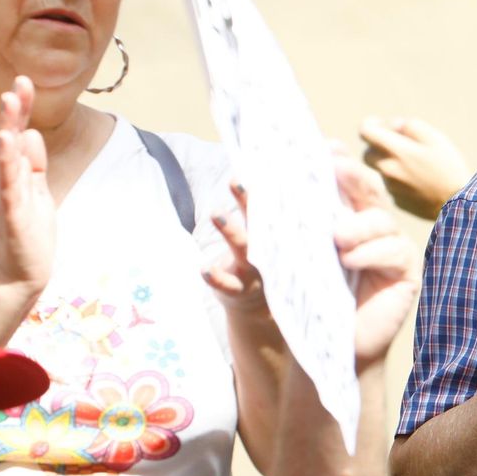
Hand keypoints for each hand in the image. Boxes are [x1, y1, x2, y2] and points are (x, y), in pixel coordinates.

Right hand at [0, 76, 53, 289]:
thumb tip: (30, 132)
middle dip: (12, 111)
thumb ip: (33, 163)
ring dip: (6, 129)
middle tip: (16, 83)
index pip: (16, 135)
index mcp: (14, 173)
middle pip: (7, 140)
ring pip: (5, 158)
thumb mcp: (36, 190)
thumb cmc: (27, 231)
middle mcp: (5, 180)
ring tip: (8, 102)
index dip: (20, 109)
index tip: (24, 81)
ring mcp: (7, 196)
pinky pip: (9, 186)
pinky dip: (9, 165)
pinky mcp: (12, 214)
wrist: (18, 274)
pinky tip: (10, 145)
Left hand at [204, 182, 269, 315]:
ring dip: (230, 231)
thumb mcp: (266, 240)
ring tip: (215, 212)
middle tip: (235, 180)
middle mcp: (267, 250)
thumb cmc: (259, 263)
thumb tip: (256, 172)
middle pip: (259, 222)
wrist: (257, 308)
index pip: (272, 207)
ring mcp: (254, 271)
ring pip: (243, 250)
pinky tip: (203, 268)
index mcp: (274, 235)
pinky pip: (226, 283)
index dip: (265, 189)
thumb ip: (263, 215)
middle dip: (247, 201)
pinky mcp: (238, 290)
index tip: (259, 167)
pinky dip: (215, 277)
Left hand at [209, 157, 420, 369]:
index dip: (338, 161)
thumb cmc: (309, 300)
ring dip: (358, 224)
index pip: (346, 181)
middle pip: (368, 191)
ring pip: (381, 220)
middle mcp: (373, 227)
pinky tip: (350, 258)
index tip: (322, 147)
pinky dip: (371, 252)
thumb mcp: (293, 255)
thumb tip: (254, 183)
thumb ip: (288, 223)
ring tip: (336, 237)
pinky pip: (394, 251)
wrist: (327, 346)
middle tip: (335, 167)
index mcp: (348, 216)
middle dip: (352, 176)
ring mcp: (393, 248)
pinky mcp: (406, 272)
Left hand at [360, 116, 470, 219]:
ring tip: (417, 165)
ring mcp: (391, 188)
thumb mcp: (435, 138)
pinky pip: (392, 185)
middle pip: (367, 153)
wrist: (458, 204)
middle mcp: (387, 170)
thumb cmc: (448, 167)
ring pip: (381, 170)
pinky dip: (400, 180)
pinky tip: (420, 181)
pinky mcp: (397, 201)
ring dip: (391, 163)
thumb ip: (410, 126)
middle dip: (378, 146)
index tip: (380, 125)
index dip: (370, 124)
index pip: (365, 132)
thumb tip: (393, 126)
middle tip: (398, 145)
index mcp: (396, 151)